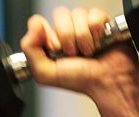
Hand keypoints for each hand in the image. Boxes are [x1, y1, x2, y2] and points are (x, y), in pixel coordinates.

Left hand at [20, 7, 138, 99]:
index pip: (40, 22)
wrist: (108, 82)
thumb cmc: (81, 81)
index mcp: (51, 41)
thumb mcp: (45, 73)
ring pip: (77, 13)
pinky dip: (96, 30)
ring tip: (88, 51)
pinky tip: (99, 42)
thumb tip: (34, 25)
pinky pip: (95, 14)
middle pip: (60, 14)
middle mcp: (67, 32)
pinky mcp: (101, 22)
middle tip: (74, 53)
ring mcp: (84, 26)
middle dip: (67, 36)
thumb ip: (30, 50)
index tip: (57, 50)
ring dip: (83, 36)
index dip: (49, 36)